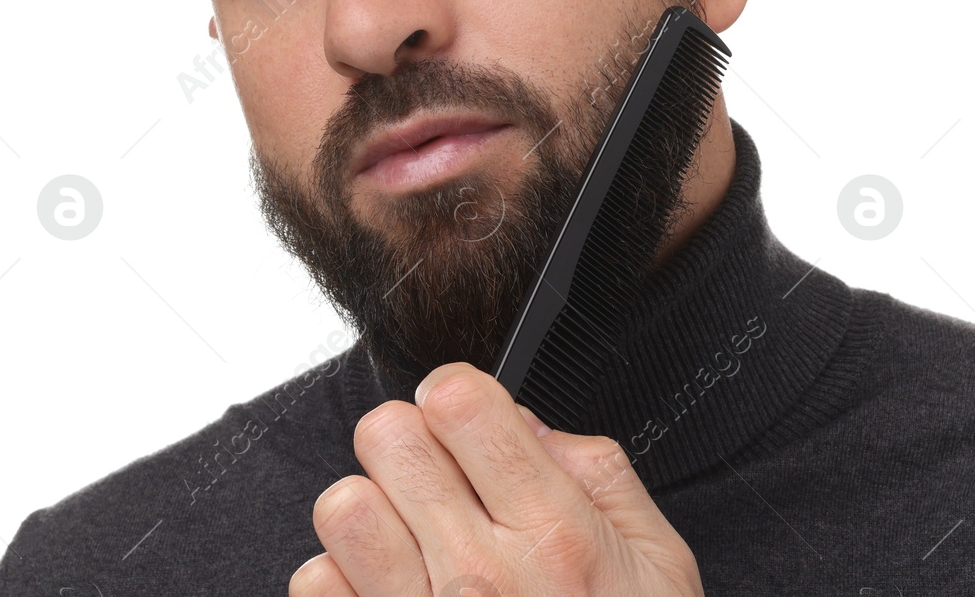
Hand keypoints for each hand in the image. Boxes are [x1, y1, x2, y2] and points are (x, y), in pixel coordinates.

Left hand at [289, 361, 704, 596]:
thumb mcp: (660, 563)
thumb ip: (599, 472)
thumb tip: (526, 424)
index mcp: (555, 531)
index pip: (458, 400)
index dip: (458, 398)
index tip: (466, 421)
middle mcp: (481, 574)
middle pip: (386, 436)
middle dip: (410, 444)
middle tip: (436, 479)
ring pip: (342, 505)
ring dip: (371, 512)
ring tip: (408, 539)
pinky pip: (314, 586)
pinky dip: (342, 584)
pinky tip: (389, 595)